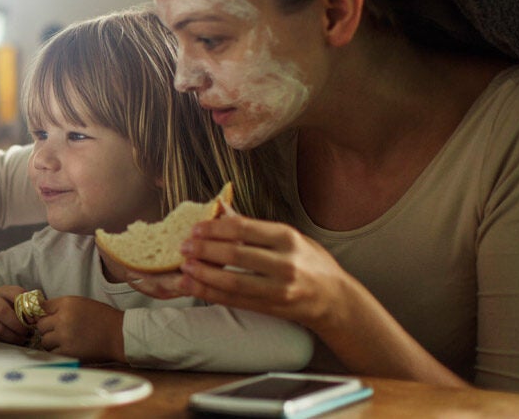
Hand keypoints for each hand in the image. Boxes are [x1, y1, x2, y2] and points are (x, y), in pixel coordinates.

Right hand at [0, 285, 32, 344]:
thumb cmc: (6, 306)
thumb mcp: (16, 301)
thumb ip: (28, 305)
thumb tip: (42, 314)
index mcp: (2, 291)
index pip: (16, 295)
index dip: (27, 309)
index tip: (34, 321)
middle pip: (2, 312)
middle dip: (18, 326)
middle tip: (27, 333)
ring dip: (12, 337)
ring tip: (21, 340)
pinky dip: (2, 343)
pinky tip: (10, 343)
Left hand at [35, 297, 124, 362]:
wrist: (119, 335)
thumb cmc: (103, 318)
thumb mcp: (82, 303)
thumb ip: (63, 307)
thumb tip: (43, 311)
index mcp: (67, 304)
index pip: (43, 307)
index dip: (46, 314)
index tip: (50, 318)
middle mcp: (62, 319)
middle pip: (40, 325)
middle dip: (47, 329)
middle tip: (58, 332)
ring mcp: (64, 336)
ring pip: (44, 340)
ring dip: (51, 342)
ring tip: (63, 341)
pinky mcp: (68, 352)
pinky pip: (52, 353)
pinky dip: (57, 352)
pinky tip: (67, 349)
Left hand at [127, 215, 350, 331]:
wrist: (335, 299)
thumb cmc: (310, 262)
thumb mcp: (291, 237)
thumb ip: (256, 228)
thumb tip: (221, 209)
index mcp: (288, 238)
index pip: (245, 229)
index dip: (216, 228)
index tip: (195, 228)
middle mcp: (285, 263)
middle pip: (237, 255)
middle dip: (205, 250)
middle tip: (184, 246)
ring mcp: (279, 289)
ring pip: (234, 281)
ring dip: (204, 274)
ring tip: (184, 267)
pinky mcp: (272, 308)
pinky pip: (235, 300)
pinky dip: (210, 293)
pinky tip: (193, 286)